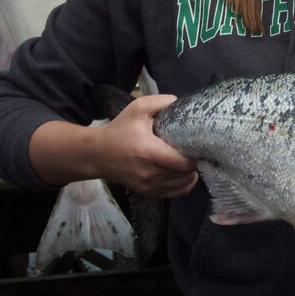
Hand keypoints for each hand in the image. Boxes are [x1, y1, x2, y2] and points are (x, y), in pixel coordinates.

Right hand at [29, 94, 198, 197]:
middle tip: (196, 151)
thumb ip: (160, 102)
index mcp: (147, 151)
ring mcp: (148, 185)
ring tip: (189, 160)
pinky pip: (176, 193)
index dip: (195, 154)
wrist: (97, 154)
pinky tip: (184, 173)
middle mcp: (149, 172)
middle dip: (195, 162)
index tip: (197, 144)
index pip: (182, 162)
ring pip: (183, 184)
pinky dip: (184, 184)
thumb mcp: (137, 108)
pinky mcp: (148, 192)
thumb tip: (180, 103)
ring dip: (191, 173)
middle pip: (185, 173)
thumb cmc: (120, 129)